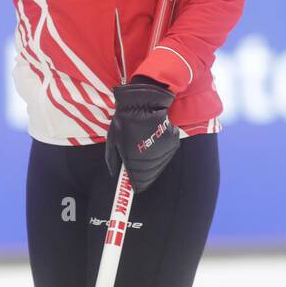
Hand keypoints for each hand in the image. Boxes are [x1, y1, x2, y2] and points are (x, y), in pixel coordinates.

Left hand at [104, 76, 180, 193]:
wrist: (146, 101)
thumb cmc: (125, 119)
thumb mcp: (113, 139)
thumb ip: (112, 159)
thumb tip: (114, 174)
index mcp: (135, 160)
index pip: (138, 182)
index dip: (135, 184)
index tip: (133, 184)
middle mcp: (152, 159)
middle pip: (149, 176)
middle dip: (142, 174)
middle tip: (136, 165)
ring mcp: (164, 152)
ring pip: (158, 166)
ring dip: (151, 164)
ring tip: (144, 149)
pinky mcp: (172, 144)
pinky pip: (165, 155)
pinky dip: (159, 153)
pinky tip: (152, 141)